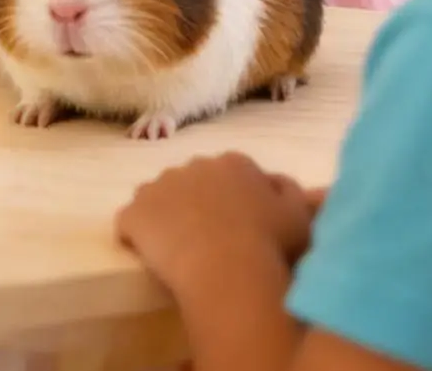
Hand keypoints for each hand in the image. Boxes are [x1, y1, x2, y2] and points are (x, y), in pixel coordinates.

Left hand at [116, 154, 317, 292]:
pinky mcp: (134, 213)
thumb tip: (274, 181)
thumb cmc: (270, 244)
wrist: (229, 269)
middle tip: (210, 239)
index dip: (234, 200)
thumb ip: (288, 190)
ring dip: (166, 217)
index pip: (231, 174)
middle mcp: (193, 165)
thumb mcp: (299, 215)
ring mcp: (159, 186)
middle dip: (198, 204)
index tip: (240, 225)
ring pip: (159, 198)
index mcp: (234, 163)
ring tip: (180, 250)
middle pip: (193, 182)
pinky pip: (131, 222)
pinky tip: (147, 256)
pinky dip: (136, 236)